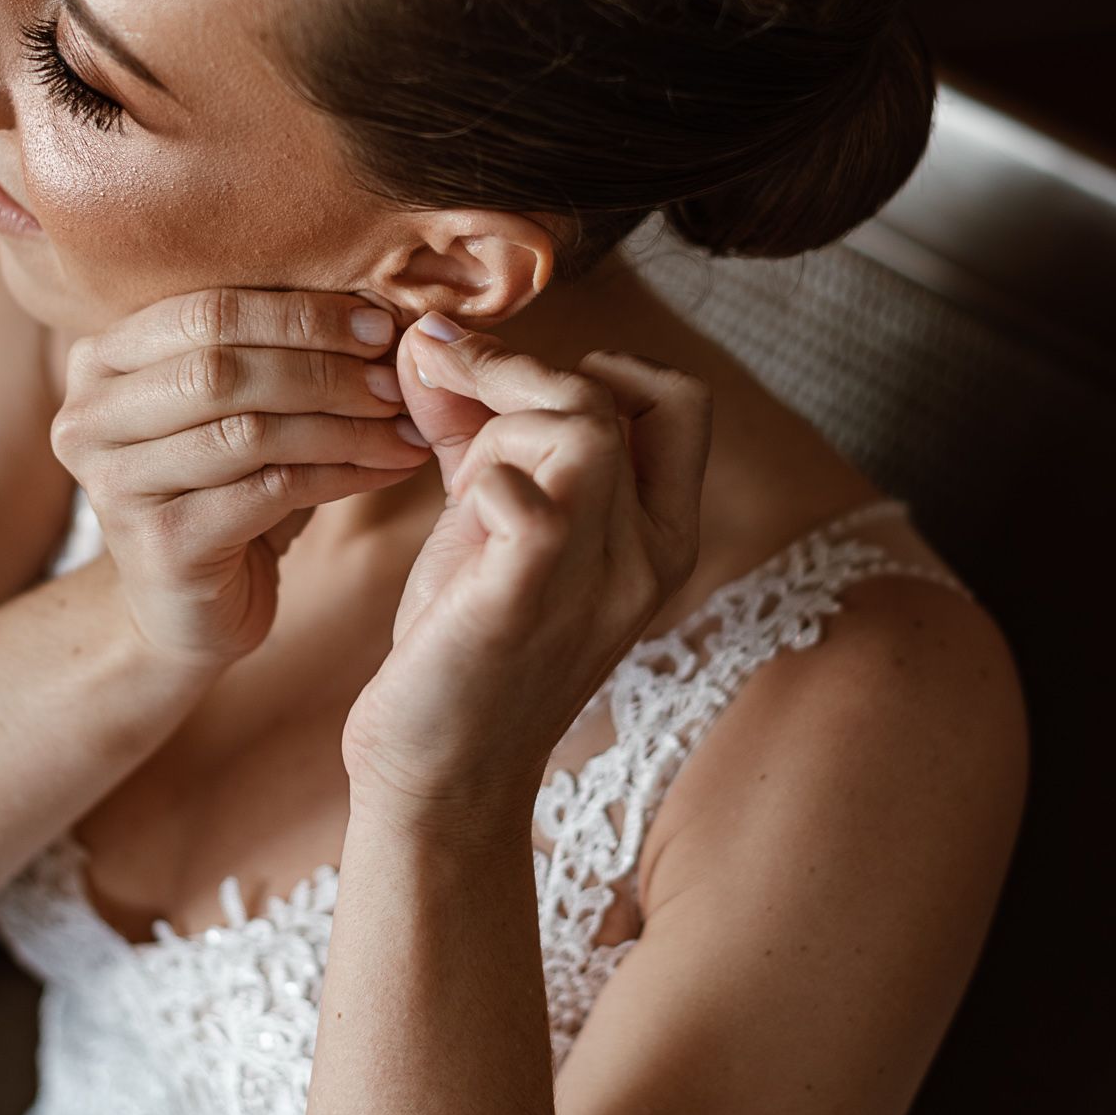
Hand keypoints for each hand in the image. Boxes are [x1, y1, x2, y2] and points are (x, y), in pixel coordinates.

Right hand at [48, 288, 429, 671]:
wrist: (187, 608)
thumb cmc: (221, 490)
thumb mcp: (233, 407)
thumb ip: (270, 351)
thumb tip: (382, 305)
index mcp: (100, 359)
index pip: (206, 309)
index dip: (300, 314)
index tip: (379, 327)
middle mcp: (88, 416)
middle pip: (222, 366)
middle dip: (324, 368)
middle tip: (396, 380)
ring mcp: (115, 483)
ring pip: (249, 430)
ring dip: (343, 424)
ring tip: (406, 427)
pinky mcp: (160, 544)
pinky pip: (269, 491)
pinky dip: (342, 474)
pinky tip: (388, 468)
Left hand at [339, 319, 712, 831]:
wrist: (440, 777)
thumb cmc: (466, 647)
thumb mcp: (494, 526)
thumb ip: (480, 433)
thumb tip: (435, 336)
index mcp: (659, 540)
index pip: (680, 402)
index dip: (605, 366)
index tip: (518, 381)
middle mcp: (645, 560)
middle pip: (613, 401)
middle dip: (518, 376)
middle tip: (444, 392)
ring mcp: (595, 584)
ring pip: (582, 428)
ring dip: (499, 419)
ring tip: (450, 468)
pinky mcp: (523, 604)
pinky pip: (525, 500)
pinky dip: (478, 479)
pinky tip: (449, 510)